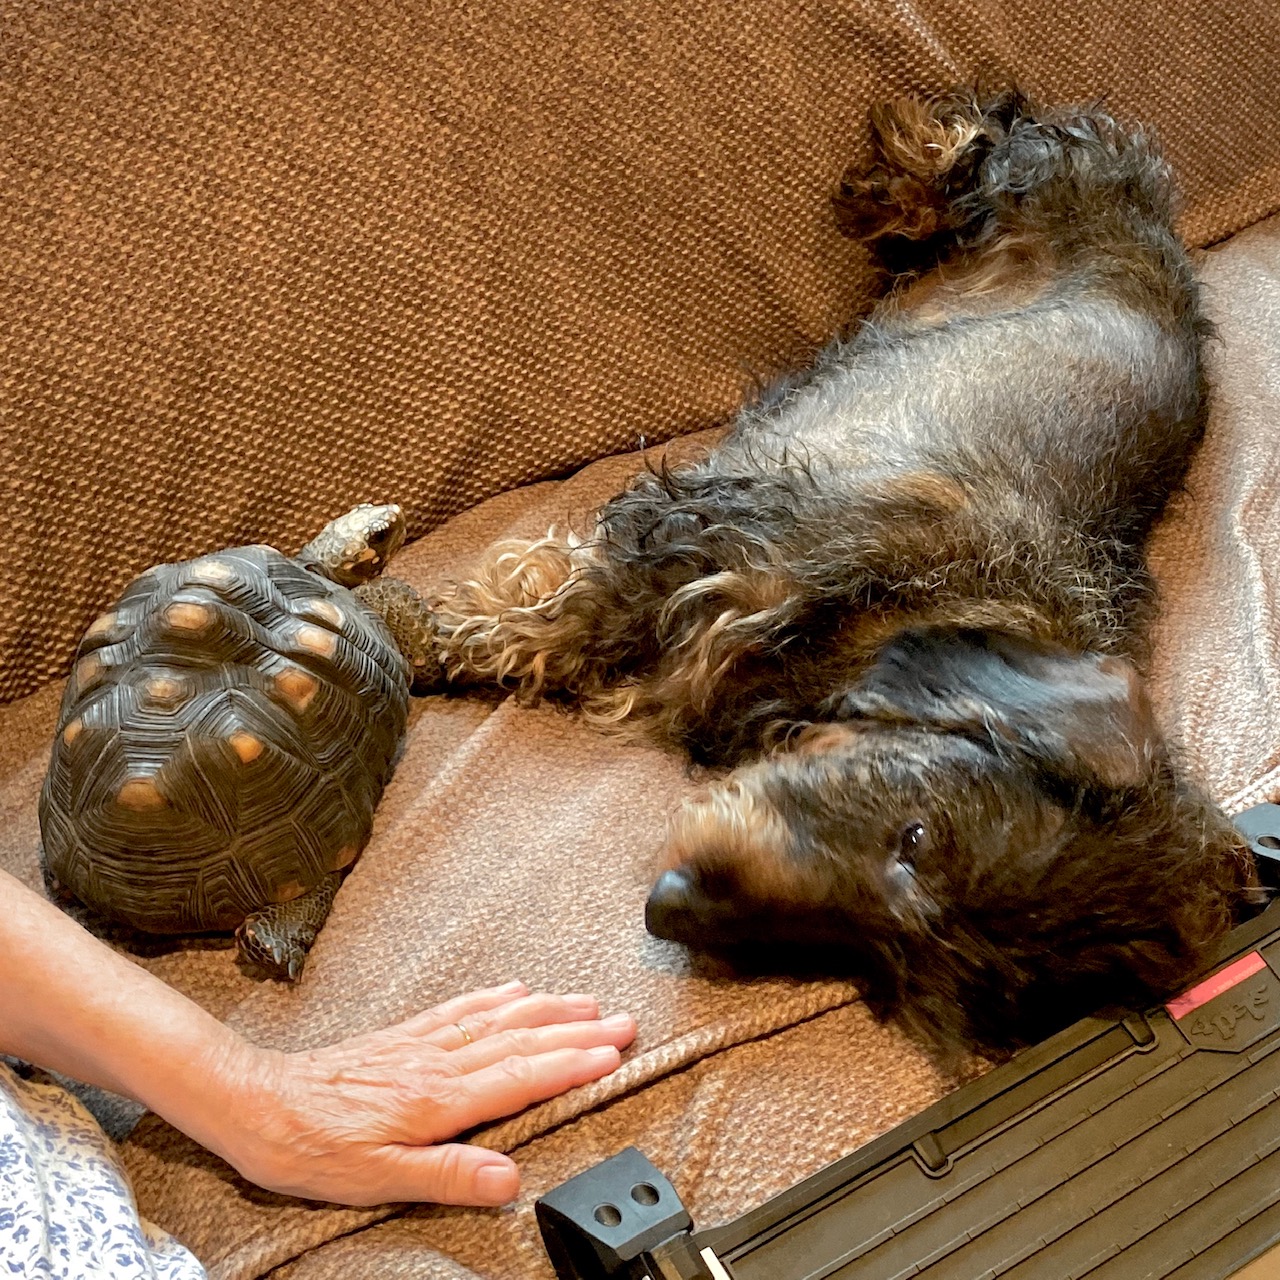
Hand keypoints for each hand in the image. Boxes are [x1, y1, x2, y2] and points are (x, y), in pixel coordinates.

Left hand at [213, 982, 635, 1205]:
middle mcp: (438, 1062)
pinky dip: (496, 998)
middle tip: (623, 1021)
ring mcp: (423, 1044)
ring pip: (499, 1019)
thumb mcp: (378, 1179)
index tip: (613, 1054)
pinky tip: (513, 990)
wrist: (257, 1104)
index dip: (572, 1064)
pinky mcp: (404, 1037)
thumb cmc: (312, 1148)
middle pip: (522, 1039)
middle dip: (577, 1030)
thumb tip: (508, 1180)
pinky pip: (461, 1009)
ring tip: (587, 1001)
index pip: (522, 1077)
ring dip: (548, 1009)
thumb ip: (448, 1177)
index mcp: (439, 1098)